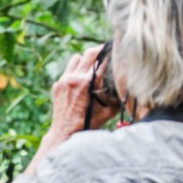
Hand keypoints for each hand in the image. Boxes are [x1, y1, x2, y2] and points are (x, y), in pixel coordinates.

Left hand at [24, 45, 119, 174]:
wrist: (65, 132)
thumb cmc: (90, 122)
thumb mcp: (110, 109)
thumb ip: (117, 94)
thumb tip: (125, 82)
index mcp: (89, 83)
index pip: (103, 59)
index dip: (111, 53)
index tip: (117, 51)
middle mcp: (75, 78)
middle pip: (89, 53)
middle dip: (99, 50)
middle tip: (105, 52)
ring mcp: (64, 80)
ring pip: (76, 58)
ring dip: (84, 60)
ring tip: (90, 66)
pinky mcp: (57, 85)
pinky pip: (67, 71)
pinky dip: (75, 72)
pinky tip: (80, 82)